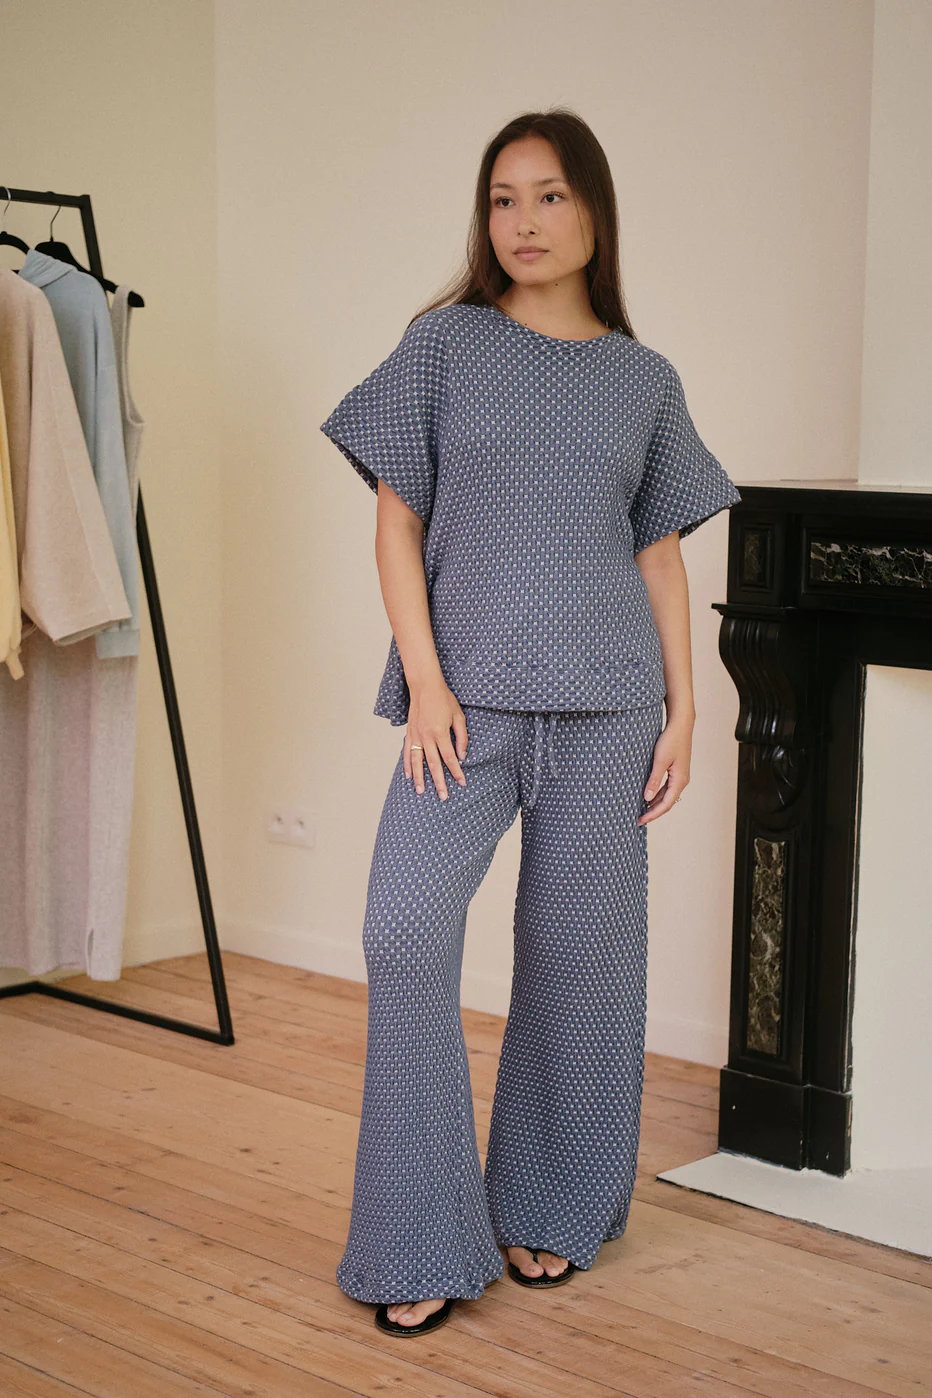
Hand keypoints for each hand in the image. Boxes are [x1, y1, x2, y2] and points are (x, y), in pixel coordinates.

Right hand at [405, 680, 467, 799]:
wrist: (425, 686)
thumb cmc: (444, 699)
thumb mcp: (459, 716)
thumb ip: (461, 736)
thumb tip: (462, 755)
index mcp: (440, 732)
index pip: (450, 758)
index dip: (456, 772)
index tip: (462, 783)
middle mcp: (426, 736)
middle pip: (433, 764)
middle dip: (439, 782)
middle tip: (443, 796)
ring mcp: (416, 736)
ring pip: (417, 761)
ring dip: (419, 778)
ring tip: (421, 792)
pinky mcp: (410, 733)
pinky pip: (407, 752)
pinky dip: (407, 765)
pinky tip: (408, 776)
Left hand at [638, 715, 691, 824]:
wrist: (681, 725)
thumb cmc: (671, 740)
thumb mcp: (660, 761)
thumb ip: (654, 780)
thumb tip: (647, 798)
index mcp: (679, 781)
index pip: (666, 804)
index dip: (653, 814)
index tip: (640, 820)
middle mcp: (681, 781)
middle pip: (666, 802)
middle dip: (653, 811)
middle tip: (638, 819)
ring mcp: (679, 776)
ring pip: (666, 795)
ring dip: (654, 803)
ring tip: (641, 810)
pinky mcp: (676, 770)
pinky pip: (666, 787)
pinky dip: (657, 794)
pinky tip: (647, 795)